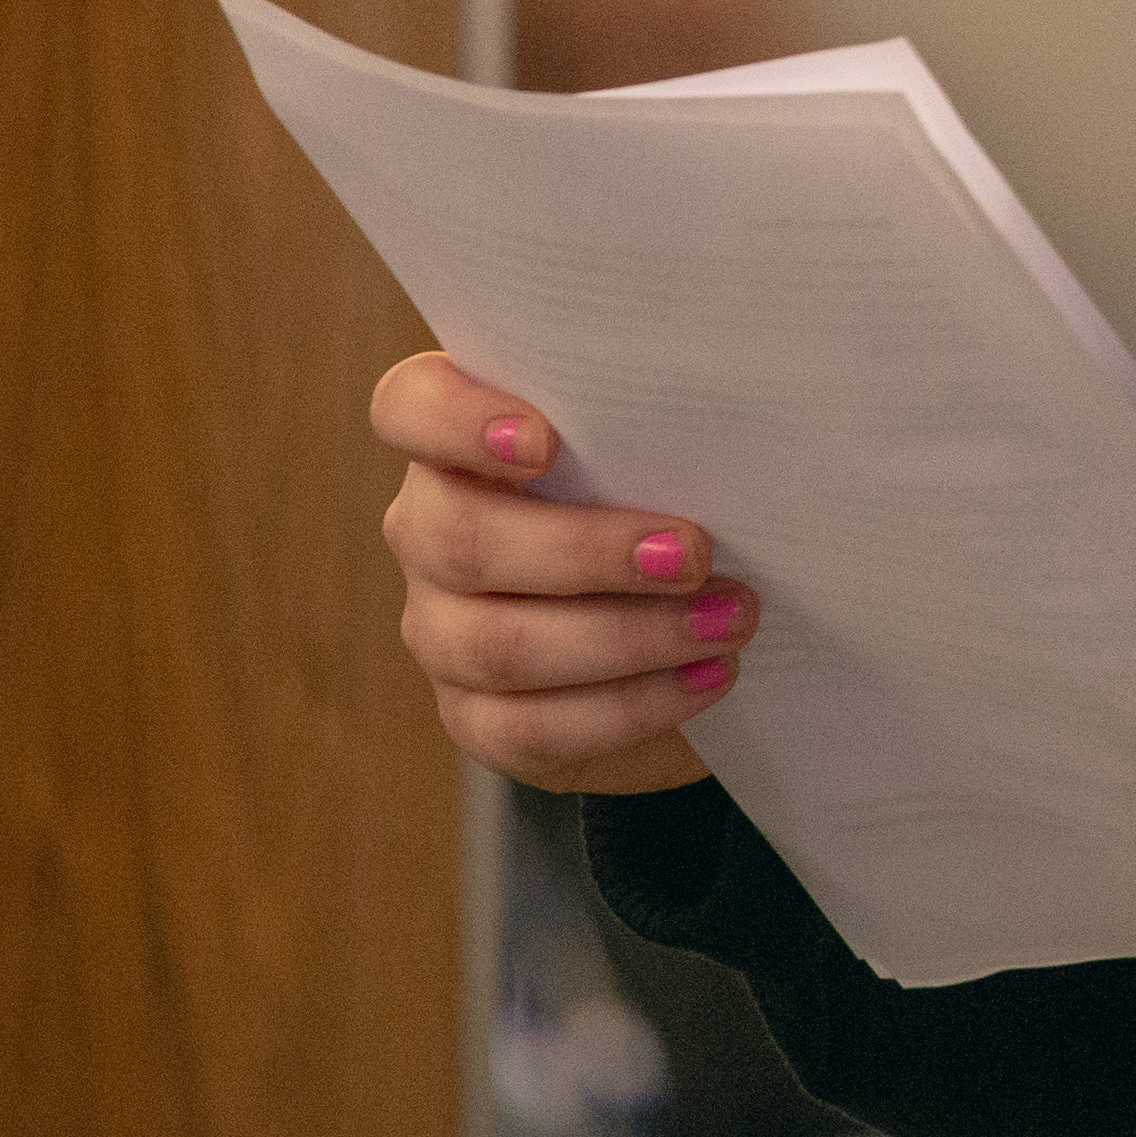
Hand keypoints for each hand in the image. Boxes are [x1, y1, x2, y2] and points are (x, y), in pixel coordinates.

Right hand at [371, 348, 750, 793]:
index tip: (542, 441)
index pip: (409, 408)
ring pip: (499, 645)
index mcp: (463, 443)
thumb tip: (722, 429)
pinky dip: (632, 705)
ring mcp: (442, 631)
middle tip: (691, 553)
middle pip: (460, 539)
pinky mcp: (477, 719)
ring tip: (726, 622)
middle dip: (586, 551)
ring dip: (628, 637)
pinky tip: (706, 677)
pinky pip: (532, 728)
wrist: (689, 636)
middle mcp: (431, 533)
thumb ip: (656, 433)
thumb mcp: (664, 459)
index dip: (455, 421)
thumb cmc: (673, 510)